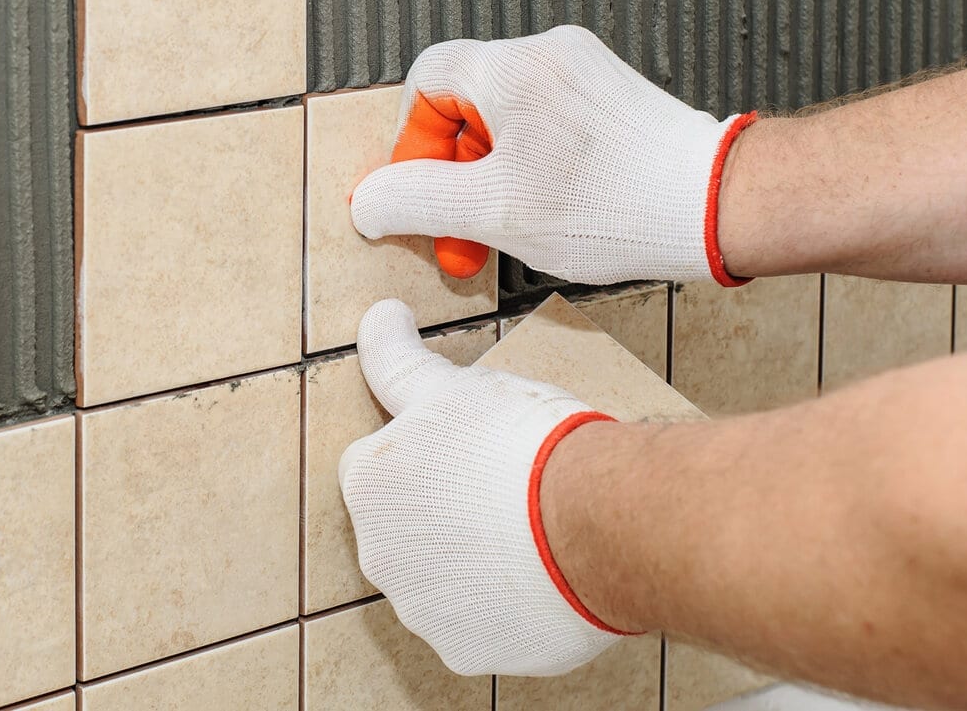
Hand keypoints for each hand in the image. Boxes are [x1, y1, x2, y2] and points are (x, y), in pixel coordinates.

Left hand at [337, 299, 628, 675]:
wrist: (597, 518)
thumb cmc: (524, 444)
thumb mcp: (452, 385)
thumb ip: (399, 359)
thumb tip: (378, 317)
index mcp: (369, 484)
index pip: (383, 465)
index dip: (432, 452)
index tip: (472, 451)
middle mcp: (380, 553)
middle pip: (409, 524)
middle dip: (448, 507)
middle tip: (505, 488)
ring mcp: (423, 608)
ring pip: (443, 576)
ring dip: (473, 557)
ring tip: (528, 530)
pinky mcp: (468, 649)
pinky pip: (480, 622)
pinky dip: (504, 604)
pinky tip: (539, 574)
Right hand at [349, 26, 755, 284]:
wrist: (715, 204)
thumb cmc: (617, 204)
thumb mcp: (491, 212)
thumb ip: (416, 201)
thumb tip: (369, 199)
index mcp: (511, 68)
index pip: (425, 82)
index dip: (410, 144)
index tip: (421, 195)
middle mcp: (548, 55)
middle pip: (465, 103)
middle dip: (453, 173)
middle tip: (458, 231)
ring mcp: (584, 73)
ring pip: (505, 119)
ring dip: (490, 176)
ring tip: (505, 230)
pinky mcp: (612, 98)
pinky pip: (545, 125)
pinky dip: (530, 167)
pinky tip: (547, 213)